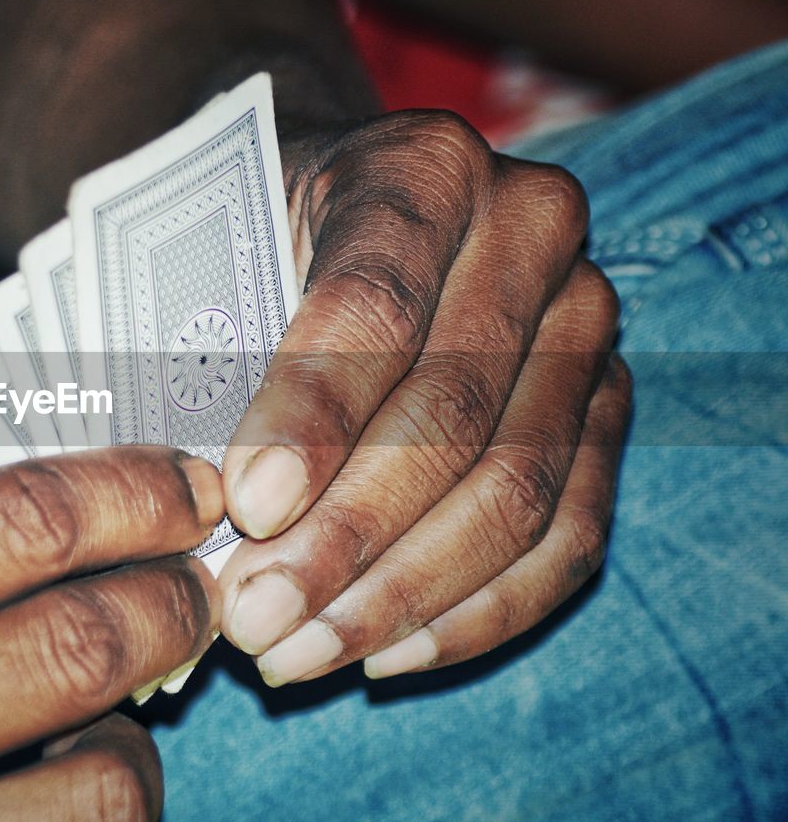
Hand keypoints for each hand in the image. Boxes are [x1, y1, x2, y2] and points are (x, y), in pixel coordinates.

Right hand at [0, 447, 222, 821]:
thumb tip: (10, 535)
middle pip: (83, 642)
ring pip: (97, 791)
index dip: (135, 492)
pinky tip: (56, 800)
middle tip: (191, 583)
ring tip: (120, 718)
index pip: (20, 522)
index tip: (187, 486)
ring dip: (138, 743)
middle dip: (174, 600)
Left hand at [218, 112, 631, 684]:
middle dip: (345, 536)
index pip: (373, 305)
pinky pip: (570, 533)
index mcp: (425, 167)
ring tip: (298, 650)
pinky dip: (479, 611)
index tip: (245, 508)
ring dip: (401, 594)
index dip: (310, 416)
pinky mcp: (609, 404)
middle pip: (449, 411)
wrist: (358, 212)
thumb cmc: (268, 240)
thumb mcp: (227, 253)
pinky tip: (388, 654)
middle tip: (253, 615)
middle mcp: (531, 230)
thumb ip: (216, 352)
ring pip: (517, 488)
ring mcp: (586, 321)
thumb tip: (211, 514)